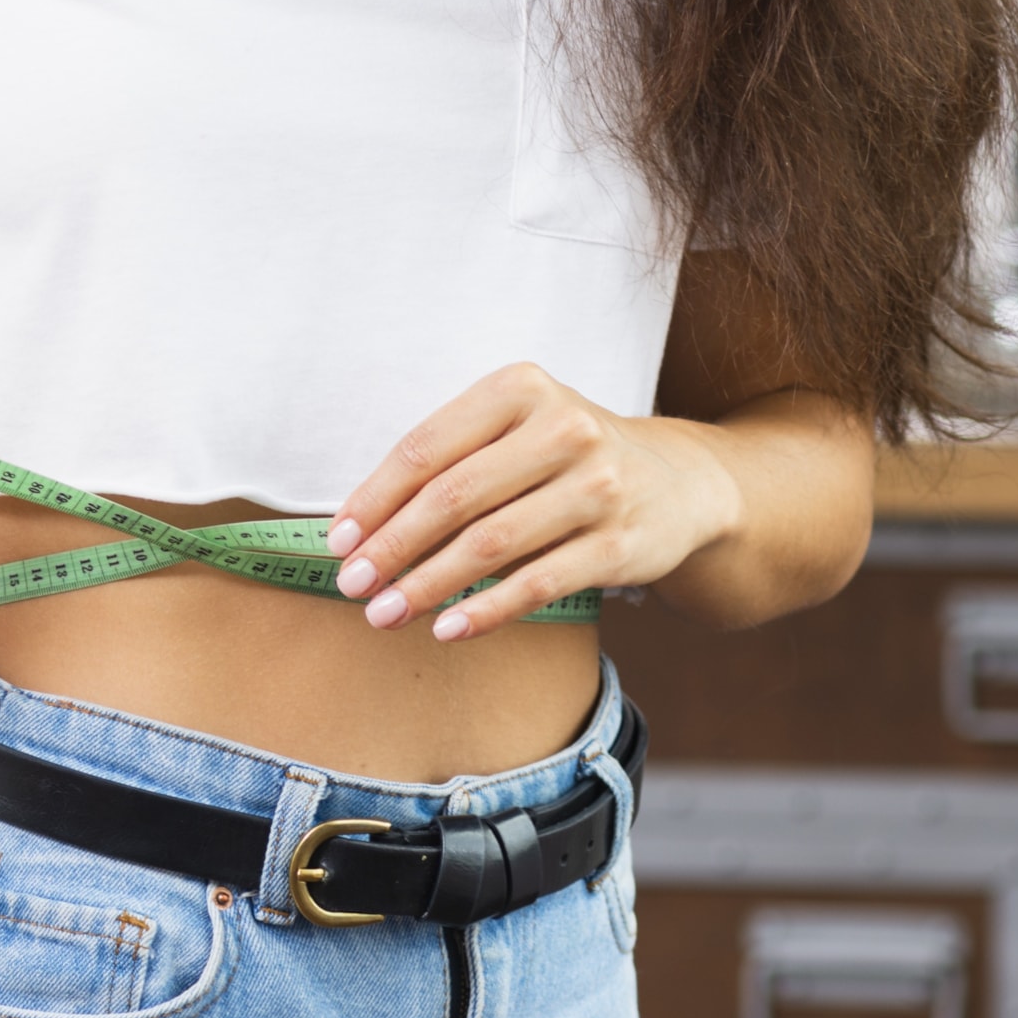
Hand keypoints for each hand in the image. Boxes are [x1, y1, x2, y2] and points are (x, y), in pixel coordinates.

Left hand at [323, 362, 741, 642]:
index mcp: (520, 388)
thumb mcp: (516, 428)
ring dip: (426, 586)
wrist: (680, 482)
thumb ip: (450, 461)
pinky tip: (446, 629)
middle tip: (351, 585)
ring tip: (384, 613)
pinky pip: (538, 585)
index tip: (337, 540)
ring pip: (490, 546)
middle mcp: (564, 429)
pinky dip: (485, 611)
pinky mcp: (620, 544)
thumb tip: (361, 528)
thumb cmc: (566, 456)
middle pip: (453, 498)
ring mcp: (598, 487)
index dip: (374, 499)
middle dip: (392, 547)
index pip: (426, 448)